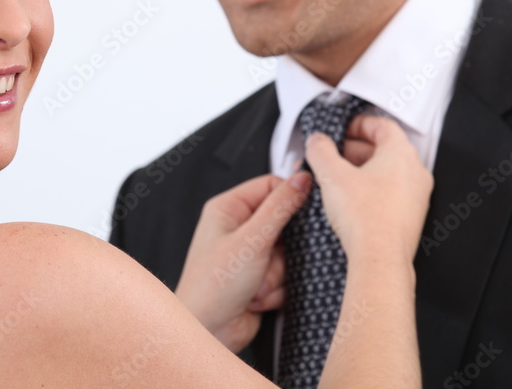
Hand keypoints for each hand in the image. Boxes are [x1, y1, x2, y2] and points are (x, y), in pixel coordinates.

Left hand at [175, 172, 311, 352]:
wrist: (207, 332)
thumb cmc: (213, 286)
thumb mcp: (252, 241)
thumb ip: (280, 207)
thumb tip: (302, 178)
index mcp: (229, 208)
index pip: (271, 186)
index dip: (289, 199)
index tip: (303, 213)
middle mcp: (237, 228)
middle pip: (284, 224)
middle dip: (281, 251)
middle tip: (267, 261)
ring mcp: (249, 254)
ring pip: (287, 254)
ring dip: (276, 275)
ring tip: (255, 286)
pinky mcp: (259, 277)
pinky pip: (285, 276)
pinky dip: (275, 290)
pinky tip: (255, 299)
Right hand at [307, 115, 432, 262]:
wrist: (379, 259)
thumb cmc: (365, 218)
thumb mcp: (332, 175)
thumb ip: (321, 150)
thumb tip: (317, 141)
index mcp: (401, 154)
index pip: (383, 125)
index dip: (359, 124)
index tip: (343, 129)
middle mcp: (415, 173)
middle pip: (385, 148)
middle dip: (356, 148)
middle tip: (334, 154)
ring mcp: (416, 197)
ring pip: (388, 172)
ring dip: (363, 170)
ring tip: (337, 178)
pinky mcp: (410, 217)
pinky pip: (392, 193)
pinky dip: (372, 190)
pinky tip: (351, 200)